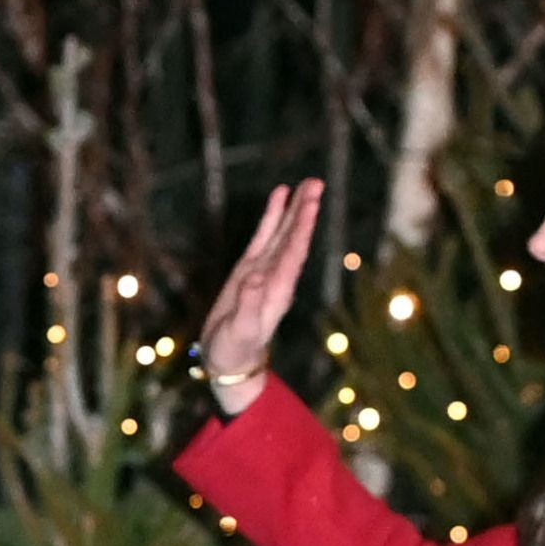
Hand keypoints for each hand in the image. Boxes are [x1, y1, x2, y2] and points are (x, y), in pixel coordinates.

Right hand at [197, 178, 323, 412]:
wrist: (228, 362)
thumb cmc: (233, 352)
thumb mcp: (240, 332)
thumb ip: (249, 308)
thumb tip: (254, 279)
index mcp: (277, 290)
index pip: (294, 253)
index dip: (302, 228)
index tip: (311, 204)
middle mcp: (276, 277)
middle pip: (294, 239)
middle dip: (305, 212)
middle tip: (316, 183)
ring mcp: (263, 271)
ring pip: (282, 234)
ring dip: (294, 210)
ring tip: (306, 184)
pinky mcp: (249, 269)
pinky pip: (263, 237)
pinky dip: (273, 217)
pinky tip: (280, 197)